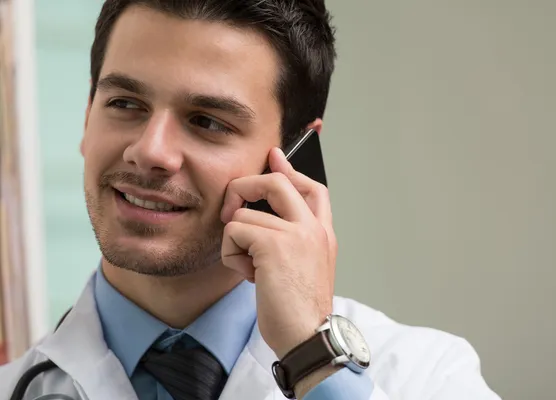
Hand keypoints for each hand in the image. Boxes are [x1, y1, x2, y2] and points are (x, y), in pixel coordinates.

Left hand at [220, 147, 336, 359]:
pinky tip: (248, 275)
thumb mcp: (304, 268)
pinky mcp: (274, 244)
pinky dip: (232, 254)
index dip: (289, 170)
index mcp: (323, 233)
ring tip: (251, 267)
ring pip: (243, 214)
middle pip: (276, 181)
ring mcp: (296, 233)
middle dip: (245, 187)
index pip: (313, 187)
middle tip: (232, 209)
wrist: (308, 336)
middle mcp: (313, 228)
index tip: (273, 157)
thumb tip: (263, 219)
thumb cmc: (301, 309)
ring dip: (236, 243)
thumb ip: (292, 240)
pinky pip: (235, 231)